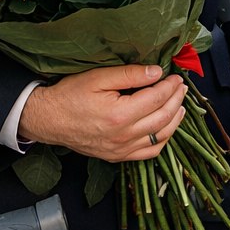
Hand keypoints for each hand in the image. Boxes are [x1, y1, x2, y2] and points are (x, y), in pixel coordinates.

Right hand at [19, 65, 186, 162]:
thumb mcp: (98, 77)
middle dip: (176, 100)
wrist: (48, 119)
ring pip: (160, 138)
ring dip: (175, 121)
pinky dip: (162, 141)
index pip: (156, 99)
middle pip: (163, 118)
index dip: (169, 86)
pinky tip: (166, 128)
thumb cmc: (70, 95)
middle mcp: (123, 136)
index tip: (175, 77)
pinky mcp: (117, 156)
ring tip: (180, 106)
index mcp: (119, 115)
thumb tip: (156, 72)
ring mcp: (121, 150)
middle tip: (181, 87)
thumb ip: (129, 74)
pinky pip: (148, 153)